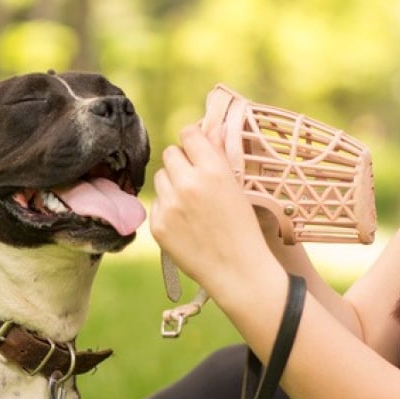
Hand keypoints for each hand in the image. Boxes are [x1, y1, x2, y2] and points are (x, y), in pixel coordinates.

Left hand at [150, 124, 281, 302]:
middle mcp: (188, 184)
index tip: (198, 149)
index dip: (194, 140)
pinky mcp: (158, 225)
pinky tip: (186, 223)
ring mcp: (170, 205)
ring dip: (172, 184)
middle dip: (181, 162)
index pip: (188, 134)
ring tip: (192, 204)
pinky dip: (168, 209)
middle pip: (170, 153)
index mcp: (212, 170)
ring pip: (161, 177)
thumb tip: (212, 127)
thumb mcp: (237, 187)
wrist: (237, 271)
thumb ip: (219, 154)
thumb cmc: (243, 227)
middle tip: (196, 180)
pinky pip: (156, 203)